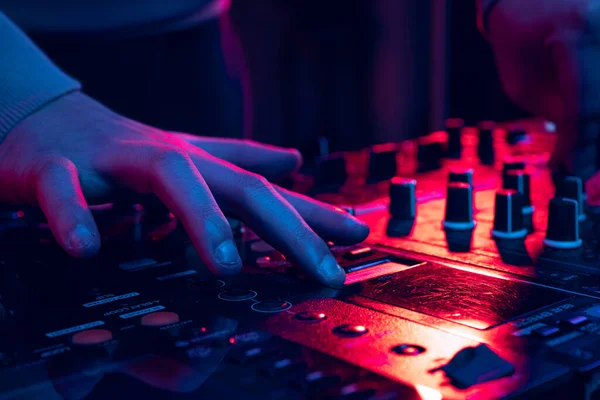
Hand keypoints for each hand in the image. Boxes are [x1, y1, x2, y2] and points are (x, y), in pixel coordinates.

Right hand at [0, 92, 368, 286]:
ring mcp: (114, 159)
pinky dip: (76, 216)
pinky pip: (65, 190)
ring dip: (201, 218)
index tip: (357, 237)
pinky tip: (87, 249)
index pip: (266, 189)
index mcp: (197, 163)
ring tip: (225, 265)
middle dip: (288, 227)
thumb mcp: (187, 154)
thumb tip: (294, 159)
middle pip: (237, 185)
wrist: (41, 117)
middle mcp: (168, 158)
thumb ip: (241, 158)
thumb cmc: (119, 147)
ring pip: (168, 176)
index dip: (314, 214)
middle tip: (323, 268)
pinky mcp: (54, 167)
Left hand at [486, 0, 599, 183]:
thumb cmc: (518, 40)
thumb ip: (556, 115)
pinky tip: (593, 138)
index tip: (571, 171)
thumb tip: (580, 157)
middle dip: (598, 145)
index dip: (579, 144)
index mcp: (577, 32)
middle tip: (588, 179)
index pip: (585, 103)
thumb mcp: (524, 82)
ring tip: (589, 165)